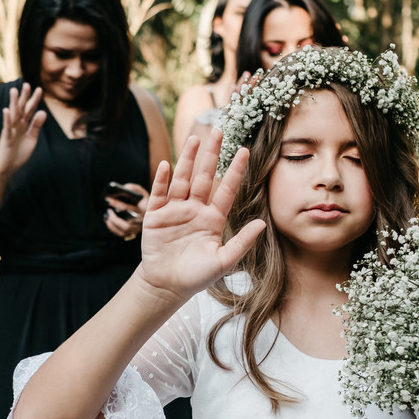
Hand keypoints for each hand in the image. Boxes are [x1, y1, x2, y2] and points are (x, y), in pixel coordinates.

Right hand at [0, 84, 44, 180]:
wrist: (6, 168)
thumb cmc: (17, 155)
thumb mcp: (31, 140)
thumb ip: (36, 126)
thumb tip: (43, 112)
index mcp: (24, 126)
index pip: (30, 110)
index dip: (34, 100)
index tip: (40, 89)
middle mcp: (17, 126)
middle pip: (21, 109)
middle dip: (24, 97)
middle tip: (27, 84)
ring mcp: (10, 131)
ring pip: (12, 115)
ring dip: (13, 103)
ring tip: (14, 91)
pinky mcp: (6, 139)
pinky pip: (6, 128)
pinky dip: (6, 119)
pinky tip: (6, 110)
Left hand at [103, 182, 148, 240]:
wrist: (147, 208)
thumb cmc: (141, 198)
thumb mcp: (139, 190)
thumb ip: (131, 188)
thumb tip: (121, 190)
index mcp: (145, 210)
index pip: (130, 208)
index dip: (117, 204)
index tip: (108, 199)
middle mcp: (142, 222)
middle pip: (126, 226)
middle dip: (114, 219)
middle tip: (108, 210)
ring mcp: (138, 229)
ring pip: (123, 231)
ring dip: (112, 224)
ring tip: (106, 216)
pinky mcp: (132, 232)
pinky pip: (121, 233)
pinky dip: (112, 227)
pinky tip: (108, 220)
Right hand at [136, 132, 264, 302]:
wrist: (167, 286)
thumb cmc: (196, 276)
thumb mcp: (223, 261)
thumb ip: (242, 242)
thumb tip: (262, 223)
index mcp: (213, 219)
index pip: (226, 190)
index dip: (235, 171)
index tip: (244, 151)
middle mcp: (195, 210)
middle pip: (204, 177)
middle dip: (211, 154)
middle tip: (218, 131)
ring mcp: (175, 210)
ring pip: (183, 179)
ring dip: (187, 159)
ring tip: (194, 139)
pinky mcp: (156, 216)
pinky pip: (160, 193)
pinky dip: (163, 179)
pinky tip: (167, 165)